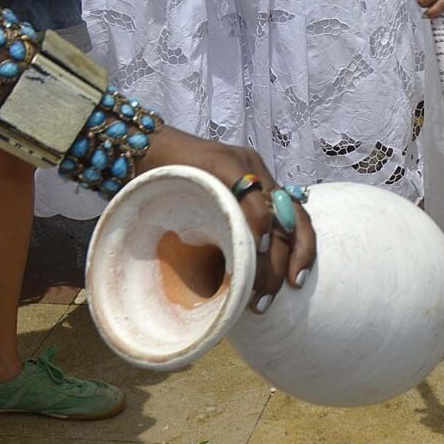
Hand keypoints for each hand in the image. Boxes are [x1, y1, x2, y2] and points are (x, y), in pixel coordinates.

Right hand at [141, 130, 315, 305]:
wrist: (140, 146)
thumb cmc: (169, 184)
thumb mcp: (207, 205)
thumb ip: (227, 225)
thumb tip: (235, 276)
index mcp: (259, 182)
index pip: (297, 216)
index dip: (303, 251)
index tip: (296, 283)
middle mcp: (257, 171)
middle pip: (293, 218)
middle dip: (287, 263)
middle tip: (270, 297)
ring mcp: (242, 164)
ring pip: (274, 214)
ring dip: (268, 259)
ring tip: (256, 290)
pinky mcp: (221, 161)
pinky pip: (247, 194)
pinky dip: (256, 224)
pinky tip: (252, 250)